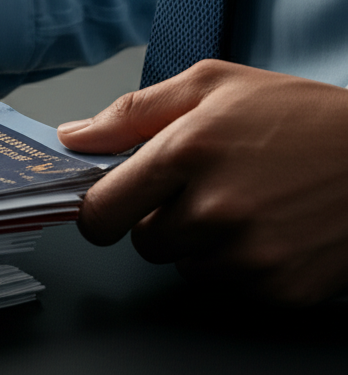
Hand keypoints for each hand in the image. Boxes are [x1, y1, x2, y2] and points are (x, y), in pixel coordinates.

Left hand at [57, 60, 347, 302]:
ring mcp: (250, 254)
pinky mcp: (280, 288)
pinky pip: (230, 287)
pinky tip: (273, 229)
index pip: (102, 209)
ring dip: (203, 244)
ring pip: (185, 267)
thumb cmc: (301, 116)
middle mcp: (216, 207)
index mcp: (189, 150)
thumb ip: (132, 112)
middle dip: (162, 219)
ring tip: (248, 204)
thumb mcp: (212, 85)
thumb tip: (72, 137)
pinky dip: (242, 266)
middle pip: (144, 242)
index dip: (99, 210)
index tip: (107, 206)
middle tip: (205, 188)